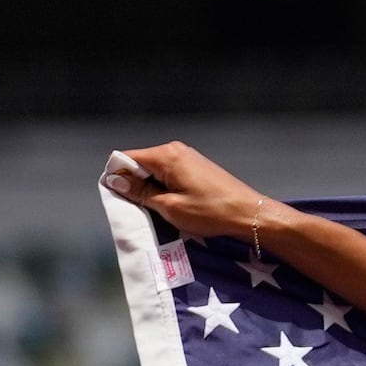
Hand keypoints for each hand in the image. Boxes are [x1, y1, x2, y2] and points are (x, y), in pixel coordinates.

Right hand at [101, 143, 283, 246]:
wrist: (251, 214)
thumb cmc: (212, 212)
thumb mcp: (169, 206)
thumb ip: (139, 192)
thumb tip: (114, 180)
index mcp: (166, 155)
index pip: (125, 158)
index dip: (118, 177)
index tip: (121, 198)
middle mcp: (175, 150)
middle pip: (139, 163)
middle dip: (135, 184)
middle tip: (142, 208)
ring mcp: (187, 157)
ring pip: (154, 171)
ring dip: (151, 189)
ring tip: (161, 208)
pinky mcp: (196, 167)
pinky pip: (169, 174)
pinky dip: (165, 188)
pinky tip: (174, 204)